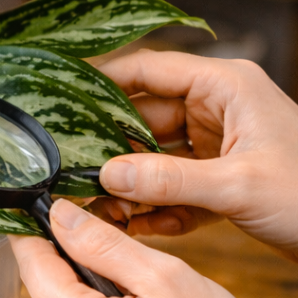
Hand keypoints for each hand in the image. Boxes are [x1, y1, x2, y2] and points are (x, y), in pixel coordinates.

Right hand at [95, 50, 297, 268]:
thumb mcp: (238, 186)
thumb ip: (167, 180)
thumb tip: (106, 176)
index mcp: (226, 86)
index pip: (147, 69)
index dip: (101, 82)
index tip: (59, 101)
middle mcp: (218, 109)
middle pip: (143, 118)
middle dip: (111, 149)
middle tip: (74, 172)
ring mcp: (219, 145)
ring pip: (155, 157)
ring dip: (131, 185)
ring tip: (102, 210)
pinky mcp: (222, 179)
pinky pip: (174, 186)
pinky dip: (158, 207)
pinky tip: (142, 228)